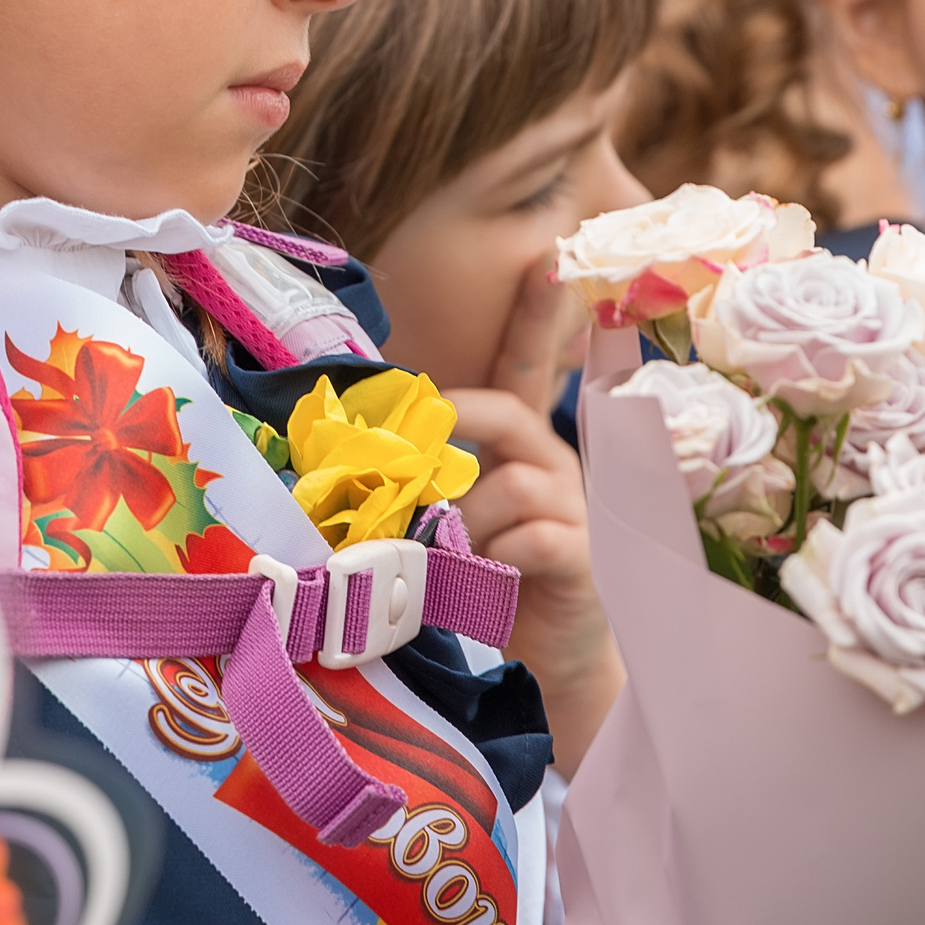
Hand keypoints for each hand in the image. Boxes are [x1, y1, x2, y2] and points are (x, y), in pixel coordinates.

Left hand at [444, 264, 621, 775]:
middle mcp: (553, 466)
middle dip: (455, 422)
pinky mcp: (584, 560)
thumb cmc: (486, 587)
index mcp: (520, 448)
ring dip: (461, 520)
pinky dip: (496, 558)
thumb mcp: (446, 528)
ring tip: (438, 556)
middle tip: (411, 452)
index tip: (547, 259)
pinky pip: (535, 538)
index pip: (528, 367)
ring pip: (511, 485)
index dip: (538, 317)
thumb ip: (416, 490)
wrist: (547, 664)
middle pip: (507, 413)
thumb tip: (341, 470)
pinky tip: (483, 580)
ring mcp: (576, 512)